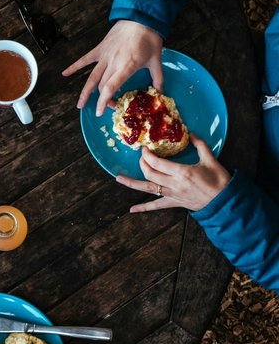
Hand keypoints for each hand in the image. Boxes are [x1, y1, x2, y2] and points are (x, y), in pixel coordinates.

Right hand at [62, 21, 163, 114]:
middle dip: (103, 100)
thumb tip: (160, 92)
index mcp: (126, 66)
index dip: (104, 101)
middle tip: (107, 107)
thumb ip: (158, 78)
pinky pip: (85, 59)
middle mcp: (112, 62)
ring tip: (80, 105)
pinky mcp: (100, 49)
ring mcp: (104, 56)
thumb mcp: (156, 60)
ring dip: (85, 92)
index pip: (110, 87)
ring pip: (91, 77)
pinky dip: (74, 66)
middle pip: (102, 86)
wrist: (140, 17)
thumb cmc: (149, 39)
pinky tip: (64, 74)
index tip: (102, 112)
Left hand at [116, 136, 231, 212]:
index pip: (157, 163)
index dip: (148, 155)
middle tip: (141, 154)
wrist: (225, 201)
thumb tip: (190, 133)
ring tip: (118, 179)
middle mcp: (174, 184)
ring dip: (132, 183)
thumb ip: (199, 144)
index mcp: (182, 172)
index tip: (144, 148)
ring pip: (148, 188)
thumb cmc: (219, 180)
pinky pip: (156, 206)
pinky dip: (143, 208)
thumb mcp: (210, 159)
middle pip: (150, 173)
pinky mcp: (174, 203)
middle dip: (142, 163)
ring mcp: (172, 195)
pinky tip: (132, 210)